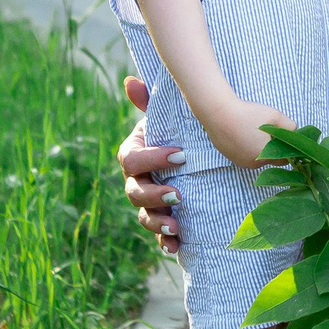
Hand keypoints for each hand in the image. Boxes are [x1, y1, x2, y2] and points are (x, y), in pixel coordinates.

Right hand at [117, 76, 183, 254]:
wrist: (197, 159)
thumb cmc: (179, 133)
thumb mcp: (168, 117)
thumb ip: (150, 102)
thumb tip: (130, 81)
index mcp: (134, 154)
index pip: (131, 159)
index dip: (152, 158)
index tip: (181, 155)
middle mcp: (135, 180)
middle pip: (133, 192)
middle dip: (154, 194)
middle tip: (178, 195)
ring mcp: (147, 203)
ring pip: (142, 216)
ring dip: (157, 222)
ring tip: (176, 225)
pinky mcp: (162, 221)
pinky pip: (158, 236)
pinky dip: (165, 243)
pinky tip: (176, 246)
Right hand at [209, 96, 296, 170]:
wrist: (218, 114)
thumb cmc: (248, 114)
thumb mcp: (274, 116)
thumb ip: (290, 126)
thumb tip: (295, 132)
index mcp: (265, 157)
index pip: (284, 159)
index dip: (286, 148)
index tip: (284, 137)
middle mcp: (252, 164)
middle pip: (269, 158)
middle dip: (271, 146)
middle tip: (267, 129)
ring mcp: (239, 161)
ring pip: (255, 156)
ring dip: (257, 146)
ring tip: (252, 129)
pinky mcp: (229, 157)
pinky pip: (243, 154)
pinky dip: (245, 146)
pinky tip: (242, 132)